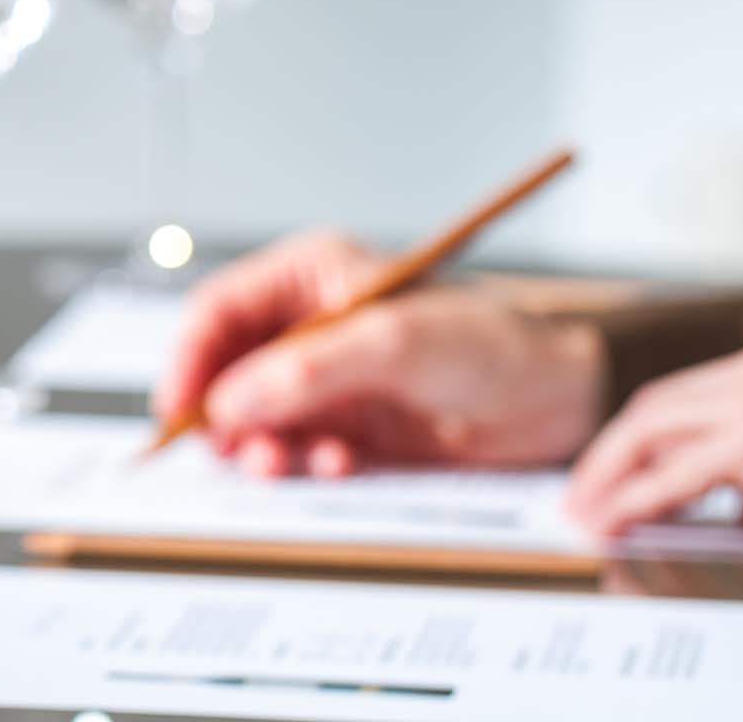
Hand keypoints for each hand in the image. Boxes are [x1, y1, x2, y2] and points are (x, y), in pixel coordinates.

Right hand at [153, 229, 605, 476]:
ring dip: (263, 446)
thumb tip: (230, 403)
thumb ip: (309, 370)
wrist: (562, 403)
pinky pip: (293, 450)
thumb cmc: (493, 346)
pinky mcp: (346, 428)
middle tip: (241, 452)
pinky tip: (337, 464)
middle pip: (224, 370)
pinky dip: (301, 464)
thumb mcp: (398, 344)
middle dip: (223, 415)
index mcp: (309, 278)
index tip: (179, 409)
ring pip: (253, 418)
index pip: (218, 311)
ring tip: (293, 464)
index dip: (189, 358)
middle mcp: (306, 327)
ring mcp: (325, 381)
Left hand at [567, 337, 742, 556]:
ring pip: (653, 432)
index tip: (613, 470)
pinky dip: (638, 499)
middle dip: (609, 455)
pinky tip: (618, 523)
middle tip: (581, 496)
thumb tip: (739, 513)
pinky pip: (677, 473)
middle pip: (657, 408)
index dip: (641, 436)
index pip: (686, 396)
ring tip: (587, 515)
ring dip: (610, 477)